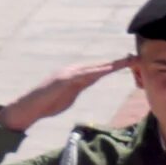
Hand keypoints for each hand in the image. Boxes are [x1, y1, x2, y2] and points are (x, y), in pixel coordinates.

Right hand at [0, 58, 131, 131]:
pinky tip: (106, 70)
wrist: (31, 107)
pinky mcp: (63, 80)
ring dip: (110, 65)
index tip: (131, 63)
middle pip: (100, 66)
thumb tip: (90, 81)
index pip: (100, 70)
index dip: (115, 66)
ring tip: (126, 61)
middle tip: (135, 57)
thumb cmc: (49, 103)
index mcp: (76, 75)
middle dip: (118, 62)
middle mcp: (73, 71)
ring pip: (94, 69)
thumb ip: (80, 86)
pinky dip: (95, 72)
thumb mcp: (70, 94)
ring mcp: (68, 74)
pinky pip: (82, 76)